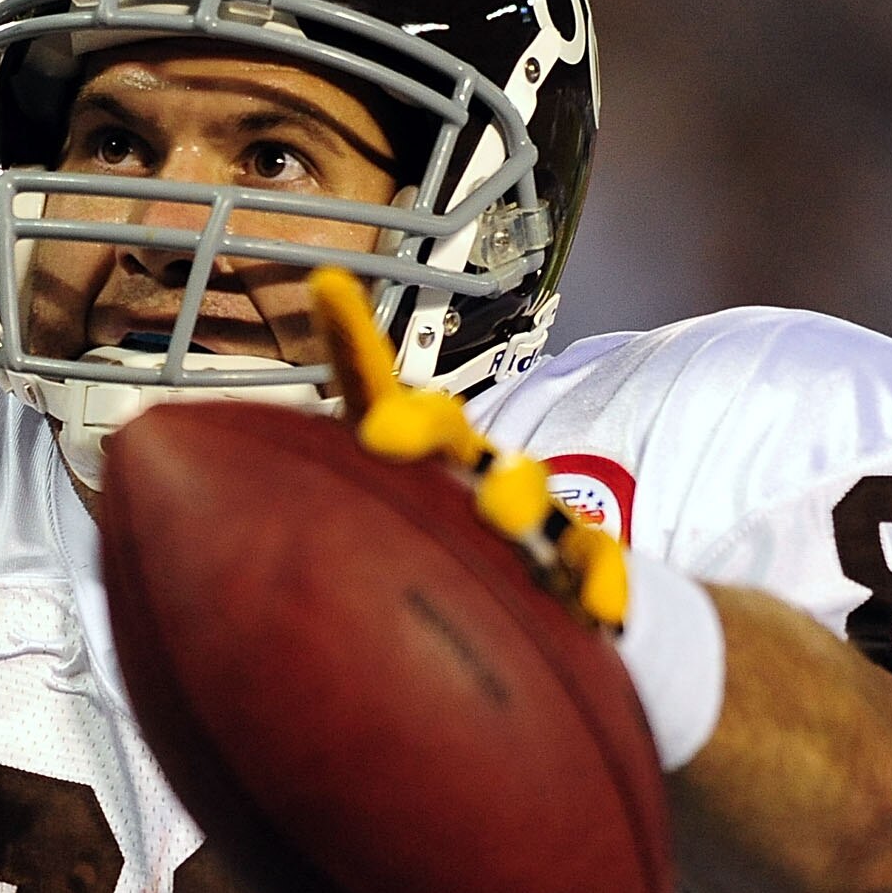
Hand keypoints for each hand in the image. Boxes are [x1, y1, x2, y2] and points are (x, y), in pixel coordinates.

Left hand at [309, 267, 628, 627]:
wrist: (528, 606)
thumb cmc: (433, 561)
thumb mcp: (370, 538)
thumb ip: (310, 538)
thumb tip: (293, 389)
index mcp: (409, 454)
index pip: (370, 391)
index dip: (350, 339)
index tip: (326, 286)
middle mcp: (464, 468)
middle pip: (443, 428)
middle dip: (421, 424)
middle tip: (384, 437)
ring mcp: (525, 510)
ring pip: (520, 485)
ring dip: (514, 491)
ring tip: (502, 508)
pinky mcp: (576, 558)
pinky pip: (589, 557)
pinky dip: (595, 577)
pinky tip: (598, 607)